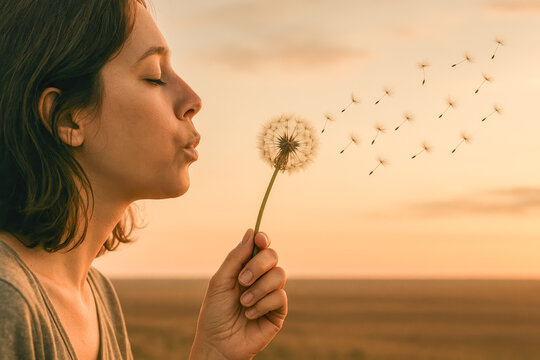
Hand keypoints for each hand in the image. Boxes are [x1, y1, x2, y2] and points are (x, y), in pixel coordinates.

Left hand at [189, 228, 287, 359]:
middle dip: (258, 266)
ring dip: (258, 288)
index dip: (263, 240)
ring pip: (279, 275)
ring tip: (243, 303)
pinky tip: (250, 314)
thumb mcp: (220, 281)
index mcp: (245, 269)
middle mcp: (260, 279)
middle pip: (273, 257)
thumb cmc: (215, 314)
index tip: (260, 240)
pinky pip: (280, 296)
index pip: (261, 247)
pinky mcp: (278, 312)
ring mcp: (270, 294)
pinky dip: (262, 304)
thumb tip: (251, 232)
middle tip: (242, 280)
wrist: (218, 344)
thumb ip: (236, 258)